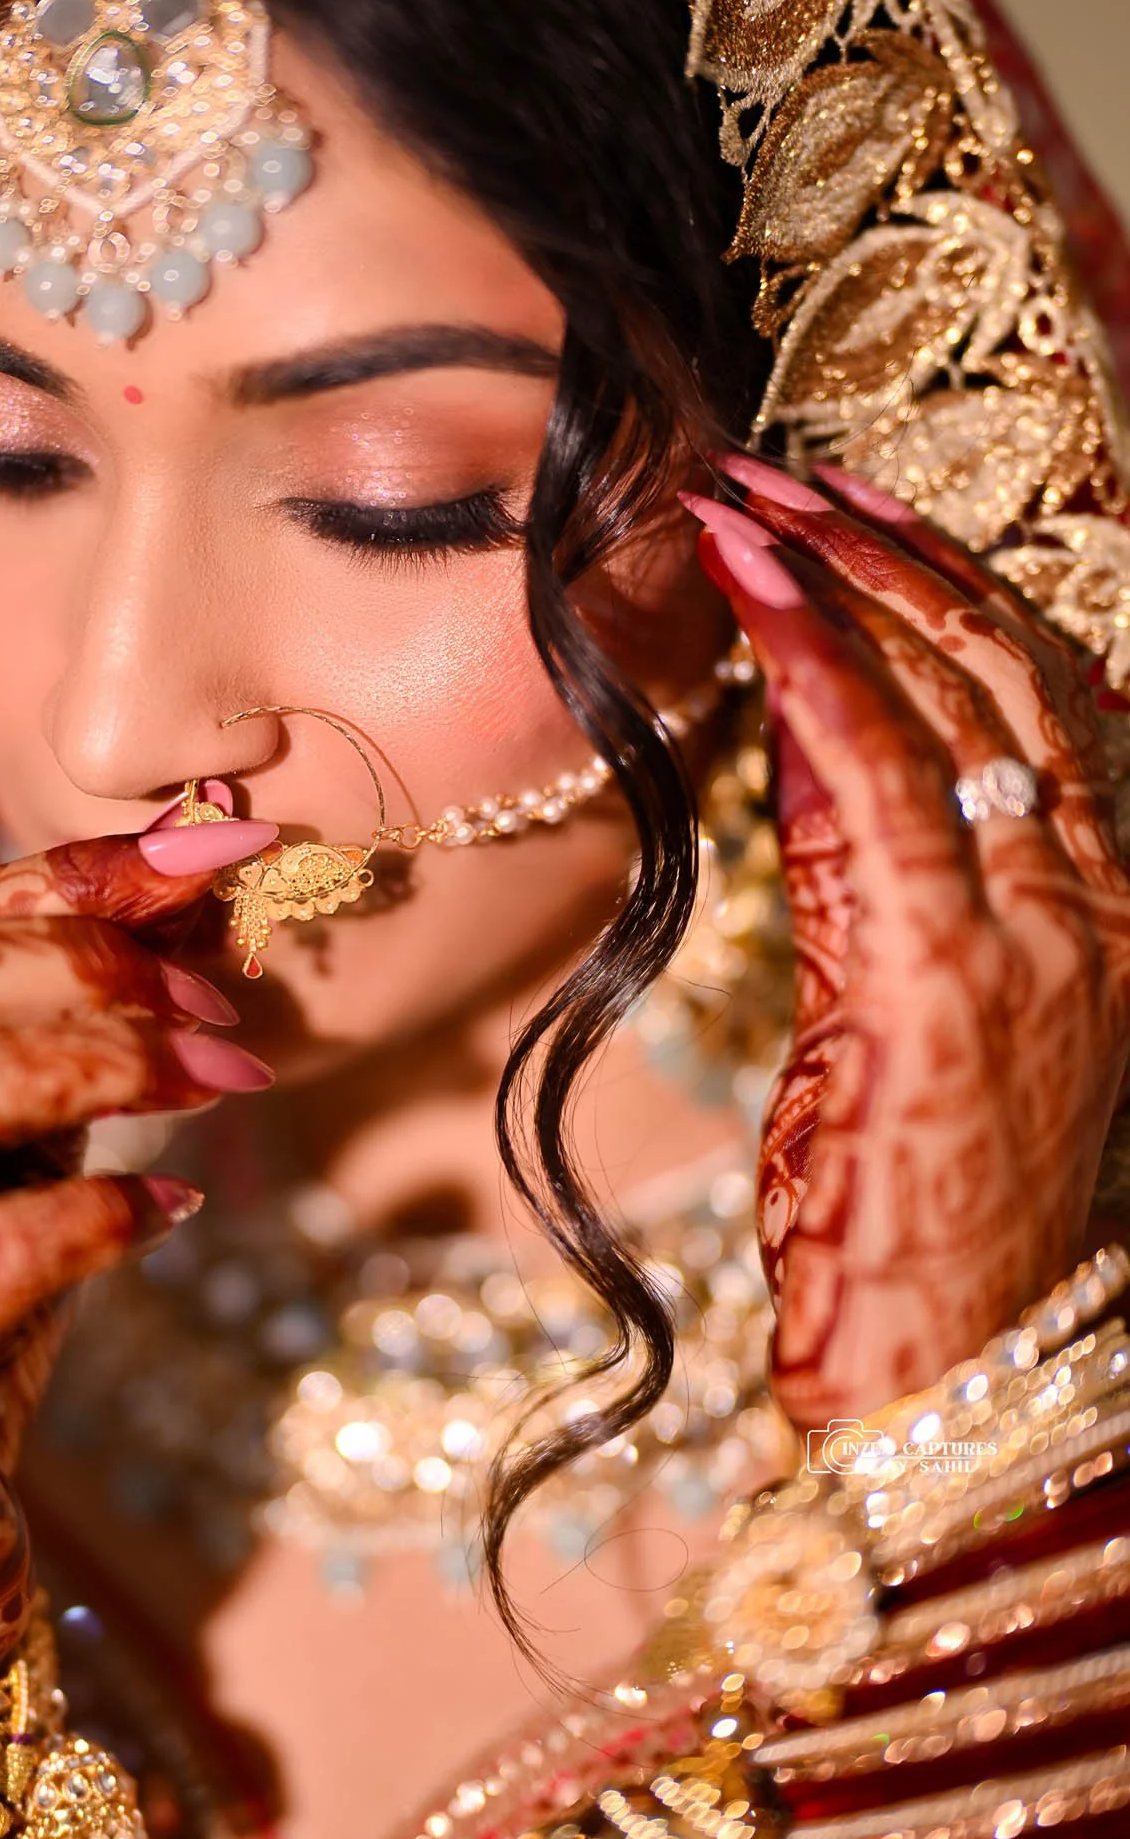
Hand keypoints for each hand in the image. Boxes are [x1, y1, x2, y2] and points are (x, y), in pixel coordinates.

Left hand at [682, 458, 1129, 1426]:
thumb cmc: (919, 1215)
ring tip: (745, 499)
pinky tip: (750, 580)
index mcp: (1109, 909)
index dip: (945, 590)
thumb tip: (813, 755)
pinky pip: (881, 773)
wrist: (946, 1366)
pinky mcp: (950, 969)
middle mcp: (1101, 899)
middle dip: (888, 555)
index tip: (853, 515)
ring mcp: (1045, 931)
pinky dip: (814, 659)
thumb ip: (884, 885)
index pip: (1038, 701)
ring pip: (949, 695)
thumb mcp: (904, 1021)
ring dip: (840, 579)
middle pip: (1004, 671)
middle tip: (780, 473)